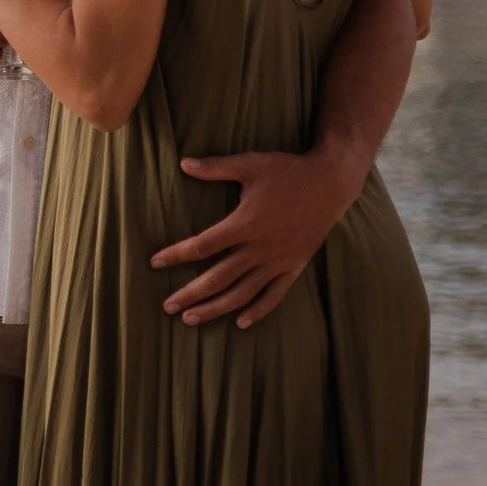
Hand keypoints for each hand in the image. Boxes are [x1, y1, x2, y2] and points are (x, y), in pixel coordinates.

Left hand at [149, 148, 367, 327]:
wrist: (332, 183)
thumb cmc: (288, 171)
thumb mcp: (250, 164)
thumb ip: (215, 167)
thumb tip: (182, 163)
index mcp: (244, 224)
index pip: (203, 246)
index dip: (176, 255)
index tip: (154, 262)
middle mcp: (260, 248)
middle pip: (218, 278)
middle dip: (190, 293)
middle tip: (167, 306)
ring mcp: (278, 261)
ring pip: (242, 293)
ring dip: (215, 308)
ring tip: (191, 319)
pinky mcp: (295, 266)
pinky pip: (274, 295)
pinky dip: (258, 311)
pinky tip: (240, 323)